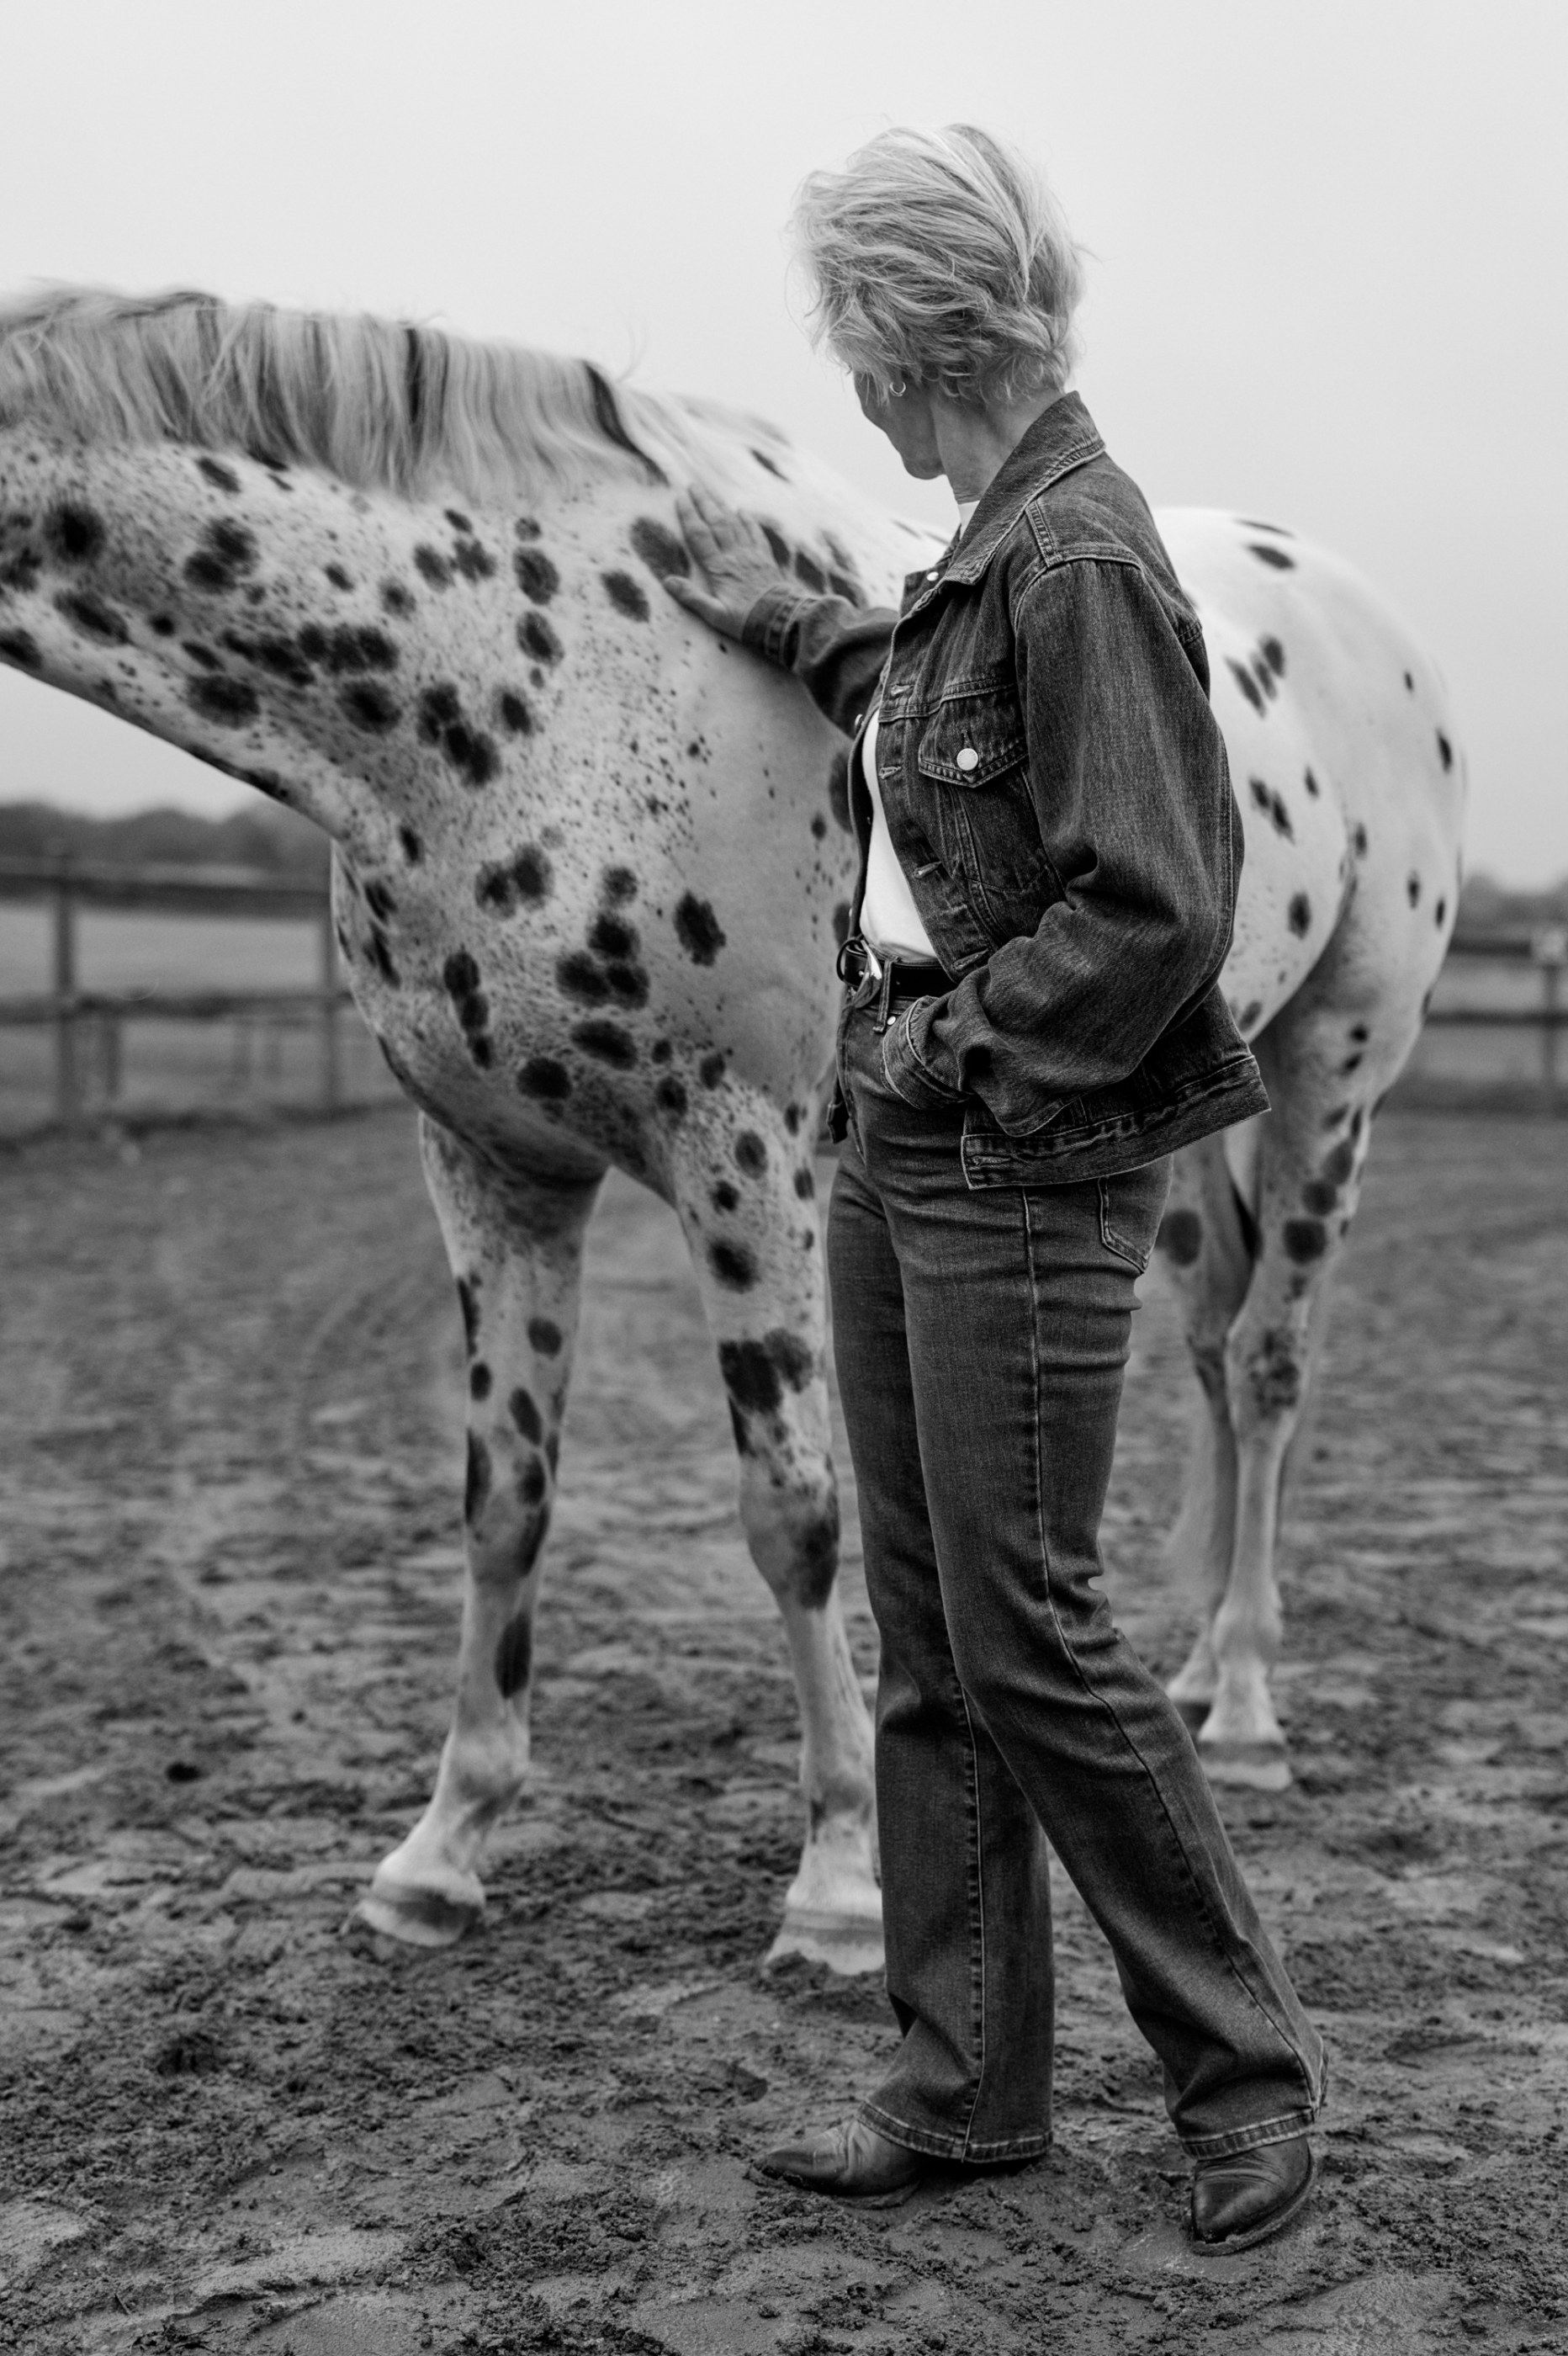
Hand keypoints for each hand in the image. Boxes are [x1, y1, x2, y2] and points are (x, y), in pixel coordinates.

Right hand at [663, 485, 783, 638]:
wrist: (780, 620)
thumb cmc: (745, 620)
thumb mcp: (715, 614)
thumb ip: (692, 597)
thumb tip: (668, 581)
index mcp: (719, 568)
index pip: (700, 535)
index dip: (689, 515)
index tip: (681, 498)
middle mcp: (734, 555)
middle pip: (717, 522)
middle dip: (704, 501)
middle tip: (694, 484)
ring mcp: (751, 554)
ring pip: (734, 523)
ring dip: (722, 506)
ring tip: (712, 492)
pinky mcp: (765, 558)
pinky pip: (755, 533)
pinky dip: (748, 521)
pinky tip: (742, 511)